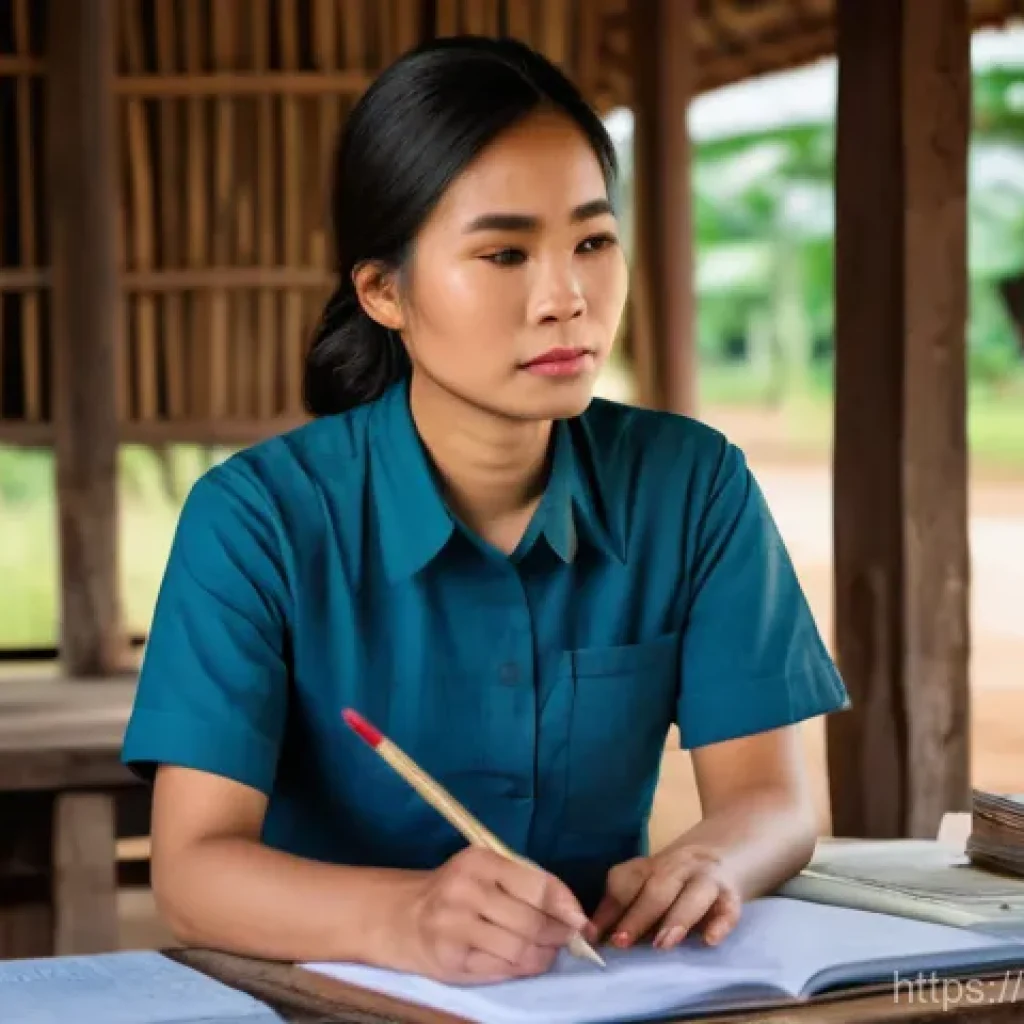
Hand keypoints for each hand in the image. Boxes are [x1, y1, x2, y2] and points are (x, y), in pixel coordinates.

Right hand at [381, 846, 590, 983]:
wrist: (401, 915)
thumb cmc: (455, 891)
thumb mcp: (486, 873)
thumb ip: (525, 885)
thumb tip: (574, 915)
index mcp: (480, 861)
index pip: (537, 884)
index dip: (566, 905)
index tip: (581, 920)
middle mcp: (466, 889)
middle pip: (532, 920)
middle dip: (558, 935)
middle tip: (567, 940)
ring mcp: (455, 925)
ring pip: (520, 949)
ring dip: (543, 955)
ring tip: (547, 952)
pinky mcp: (450, 959)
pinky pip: (501, 969)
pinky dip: (521, 968)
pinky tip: (524, 962)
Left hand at [586, 846, 740, 950]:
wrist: (729, 847)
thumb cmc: (680, 878)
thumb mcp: (652, 882)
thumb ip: (625, 905)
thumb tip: (591, 936)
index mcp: (652, 866)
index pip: (627, 881)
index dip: (609, 908)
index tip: (592, 934)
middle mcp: (678, 867)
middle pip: (657, 888)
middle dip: (638, 916)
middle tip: (621, 942)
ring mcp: (707, 879)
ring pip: (692, 895)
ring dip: (676, 919)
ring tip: (662, 945)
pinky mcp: (732, 895)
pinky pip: (728, 909)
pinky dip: (720, 924)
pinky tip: (710, 941)